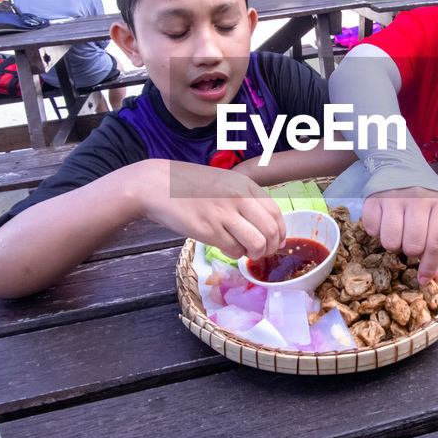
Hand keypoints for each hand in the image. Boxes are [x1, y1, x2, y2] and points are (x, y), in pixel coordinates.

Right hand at [136, 161, 285, 261]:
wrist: (158, 185)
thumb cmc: (191, 186)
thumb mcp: (225, 183)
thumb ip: (248, 202)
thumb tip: (272, 233)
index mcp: (245, 185)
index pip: (276, 213)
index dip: (280, 233)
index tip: (276, 242)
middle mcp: (238, 198)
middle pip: (271, 231)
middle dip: (270, 247)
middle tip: (260, 252)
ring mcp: (224, 214)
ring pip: (257, 243)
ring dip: (255, 253)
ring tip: (245, 251)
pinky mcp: (209, 230)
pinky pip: (234, 250)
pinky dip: (234, 254)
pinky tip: (226, 246)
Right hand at [361, 186, 437, 285]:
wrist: (401, 163)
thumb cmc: (424, 195)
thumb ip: (437, 244)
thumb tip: (431, 278)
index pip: (437, 244)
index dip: (429, 266)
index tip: (423, 279)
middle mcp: (418, 200)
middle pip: (413, 246)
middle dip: (410, 250)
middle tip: (409, 238)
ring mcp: (394, 198)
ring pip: (390, 242)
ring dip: (393, 243)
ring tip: (397, 230)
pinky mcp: (373, 198)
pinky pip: (372, 230)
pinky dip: (376, 231)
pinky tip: (383, 220)